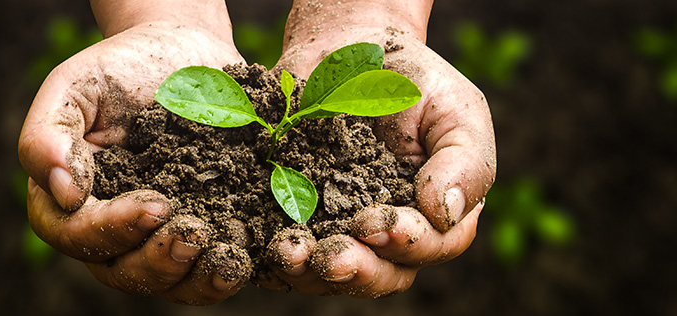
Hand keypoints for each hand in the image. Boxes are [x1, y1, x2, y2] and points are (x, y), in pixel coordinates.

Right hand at [18, 1, 250, 303]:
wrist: (185, 53)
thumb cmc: (121, 68)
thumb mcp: (76, 86)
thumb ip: (50, 135)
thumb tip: (64, 195)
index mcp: (72, 201)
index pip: (76, 235)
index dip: (111, 230)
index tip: (154, 205)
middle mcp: (114, 230)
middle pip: (121, 272)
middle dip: (158, 262)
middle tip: (194, 235)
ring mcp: (160, 237)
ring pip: (169, 283)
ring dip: (196, 280)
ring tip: (227, 261)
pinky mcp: (207, 232)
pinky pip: (210, 268)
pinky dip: (226, 269)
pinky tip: (249, 253)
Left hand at [267, 0, 495, 296]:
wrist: (348, 48)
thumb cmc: (412, 80)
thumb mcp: (455, 109)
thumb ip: (465, 161)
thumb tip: (443, 212)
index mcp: (435, 214)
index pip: (432, 246)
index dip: (406, 243)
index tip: (375, 224)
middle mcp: (388, 234)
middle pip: (382, 274)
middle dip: (357, 270)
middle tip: (330, 257)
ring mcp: (338, 229)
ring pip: (330, 273)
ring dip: (310, 270)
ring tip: (289, 252)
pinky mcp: (292, 218)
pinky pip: (285, 251)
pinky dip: (271, 256)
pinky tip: (261, 245)